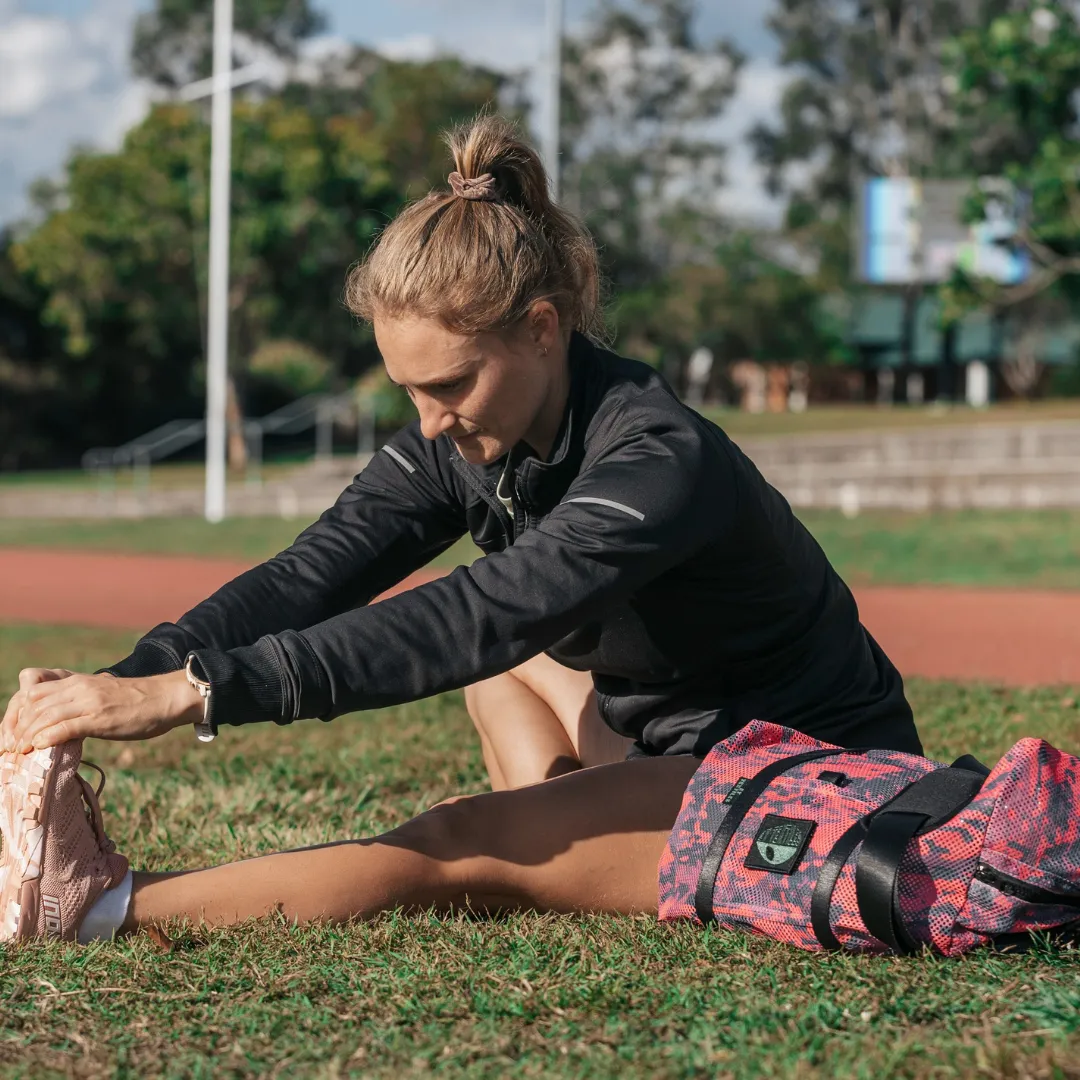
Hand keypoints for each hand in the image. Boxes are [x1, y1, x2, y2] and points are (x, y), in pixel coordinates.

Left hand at [1, 670, 201, 752]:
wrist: (167, 697)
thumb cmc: (138, 700)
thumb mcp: (103, 694)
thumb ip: (81, 701)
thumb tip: (64, 722)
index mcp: (78, 682)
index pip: (34, 693)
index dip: (18, 714)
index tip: (13, 734)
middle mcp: (79, 688)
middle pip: (34, 704)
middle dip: (17, 727)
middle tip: (9, 748)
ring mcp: (89, 702)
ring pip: (45, 716)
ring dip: (27, 736)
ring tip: (18, 753)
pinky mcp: (100, 718)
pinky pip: (66, 726)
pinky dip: (47, 737)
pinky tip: (38, 748)